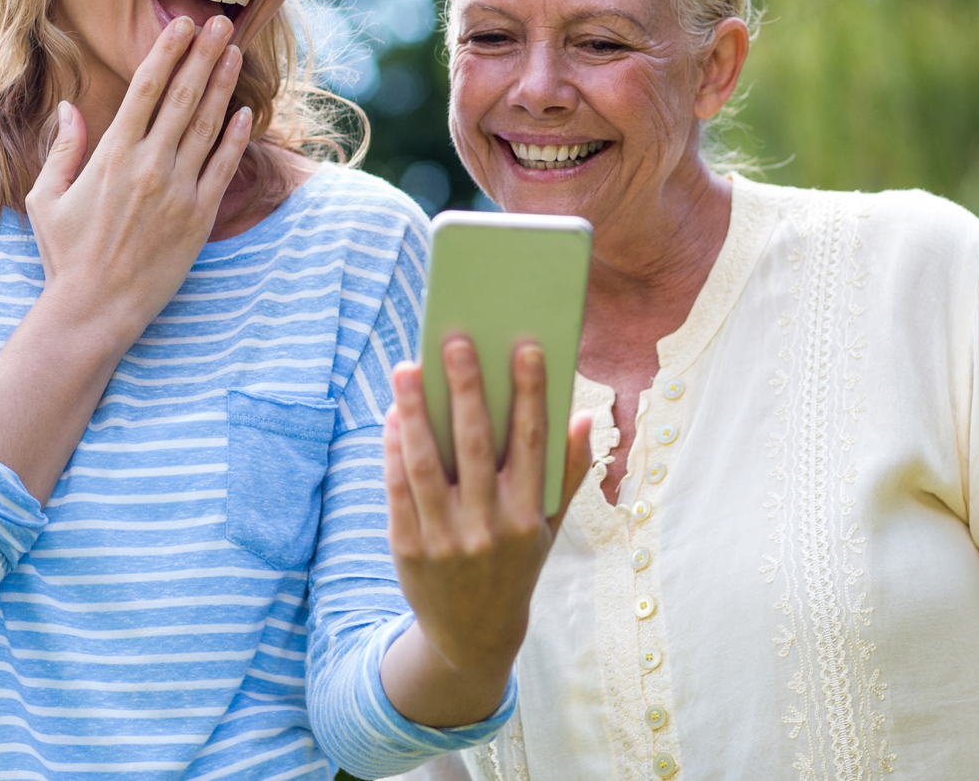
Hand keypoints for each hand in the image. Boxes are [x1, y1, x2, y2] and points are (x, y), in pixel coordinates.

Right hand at [25, 14, 252, 331]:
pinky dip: (235, 139)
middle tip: (221, 22)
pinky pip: (223, 169)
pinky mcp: (199, 217)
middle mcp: (149, 166)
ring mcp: (178, 191)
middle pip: (182, 98)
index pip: (145, 91)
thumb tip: (68, 108)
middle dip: (203, 56)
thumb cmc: (66, 254)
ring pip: (206, 126)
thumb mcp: (46, 198)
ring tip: (236, 52)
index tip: (182, 25)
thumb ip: (62, 149)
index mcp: (112, 156)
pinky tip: (246, 113)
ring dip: (223, 86)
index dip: (167, 53)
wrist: (95, 308)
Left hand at [378, 335, 591, 727]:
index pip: (530, 443)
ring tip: (407, 368)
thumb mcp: (550, 527)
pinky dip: (393, 449)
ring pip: (425, 463)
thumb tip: (585, 416)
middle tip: (456, 341)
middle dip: (466, 389)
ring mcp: (444, 539)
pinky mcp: (407, 548)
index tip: (526, 347)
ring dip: (415, 411)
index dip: (530, 393)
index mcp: (528, 516)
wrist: (473, 636)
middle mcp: (487, 528)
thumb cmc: (515, 564)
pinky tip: (393, 414)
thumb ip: (569, 472)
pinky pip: (397, 489)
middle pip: (473, 445)